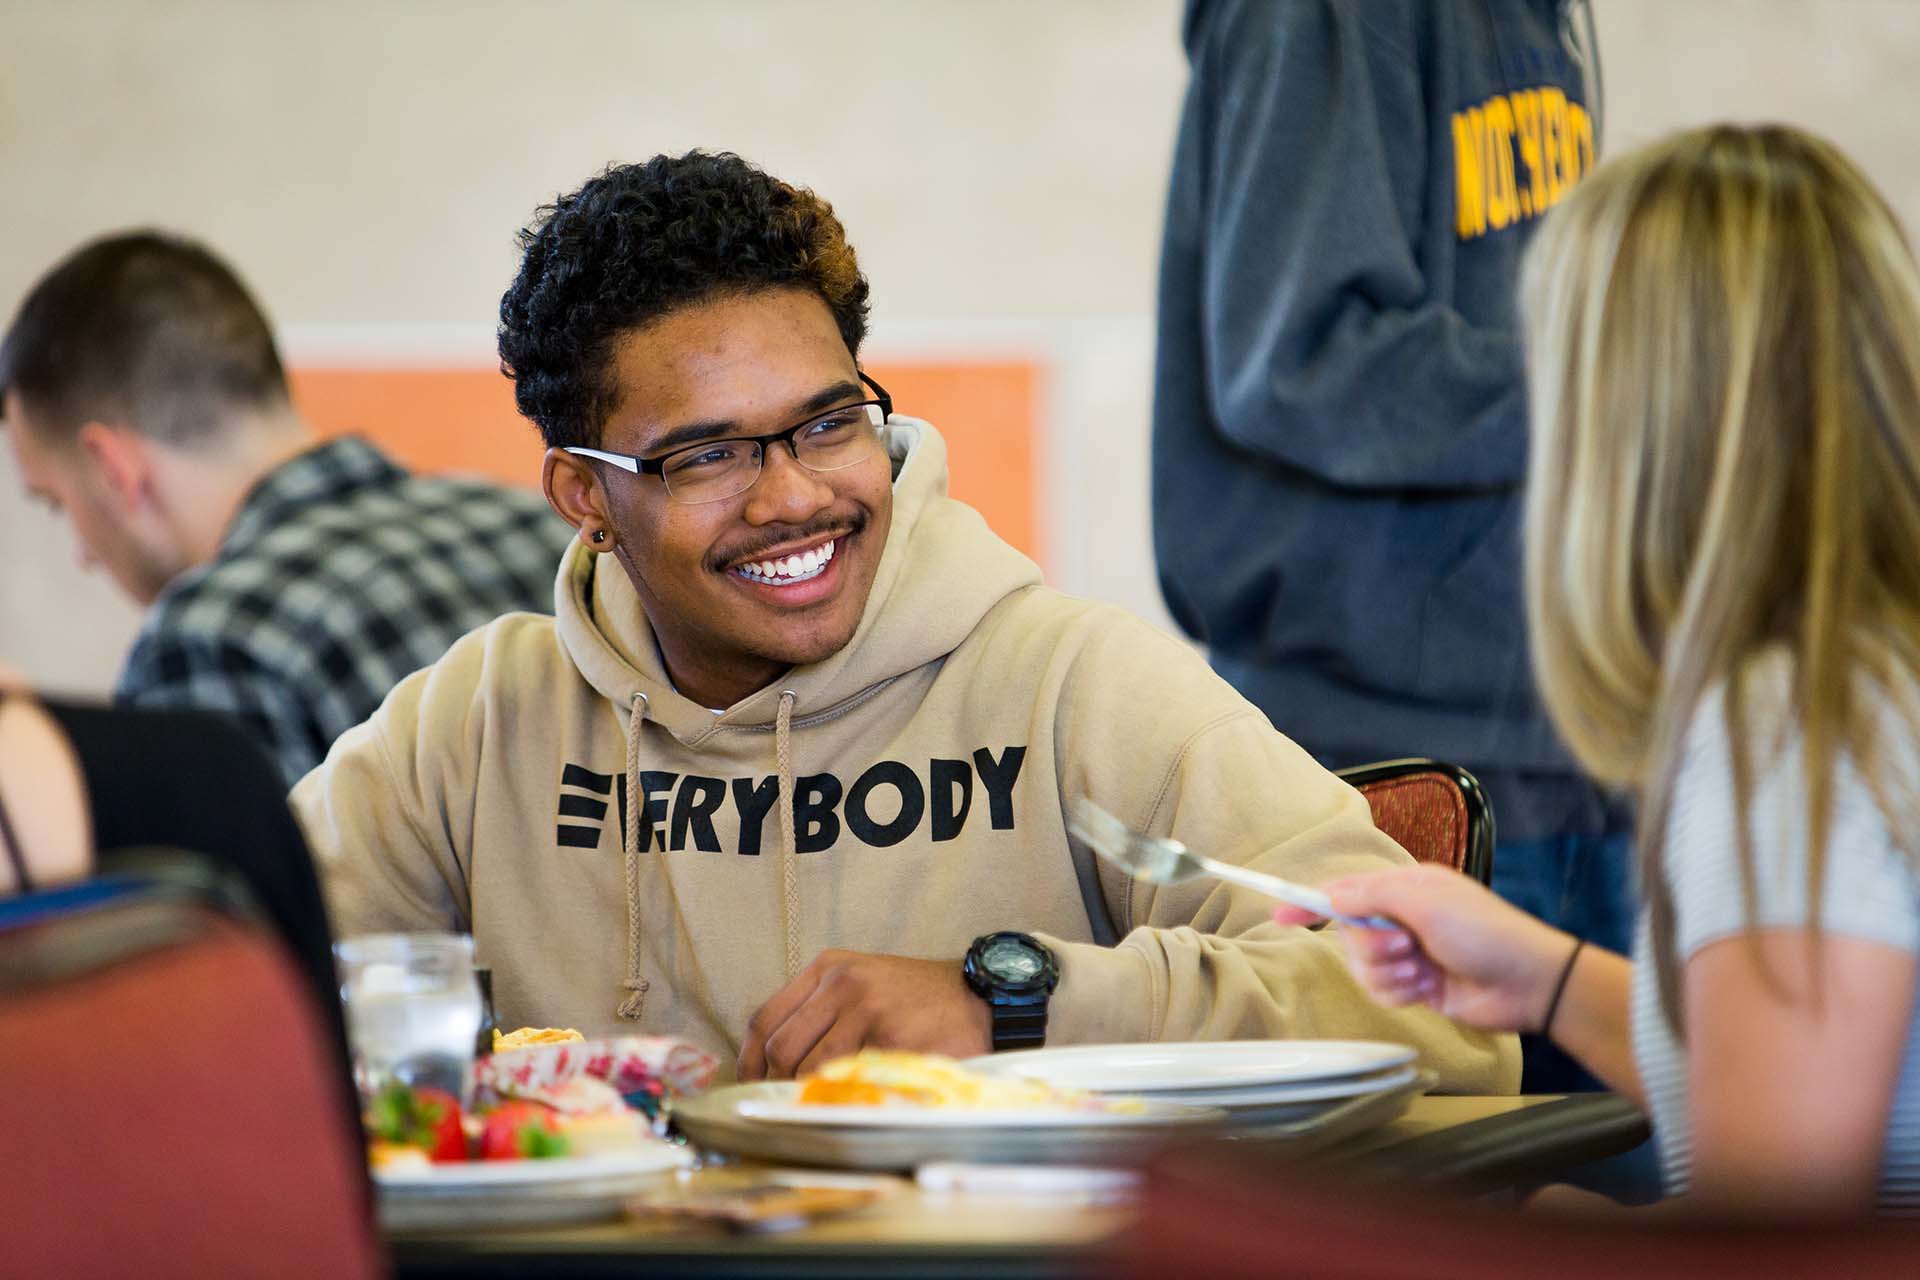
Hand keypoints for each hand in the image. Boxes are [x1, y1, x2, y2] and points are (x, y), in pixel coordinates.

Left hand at [737, 950, 991, 1080]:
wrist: (980, 996)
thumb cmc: (918, 998)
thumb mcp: (863, 983)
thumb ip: (821, 1009)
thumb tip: (773, 1060)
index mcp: (828, 968)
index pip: (764, 1017)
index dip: (749, 1059)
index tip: (750, 1084)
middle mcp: (842, 983)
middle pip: (780, 1047)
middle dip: (776, 1084)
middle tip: (785, 1103)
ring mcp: (866, 1009)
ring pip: (809, 1067)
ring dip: (808, 1094)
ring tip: (819, 1106)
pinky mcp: (890, 1037)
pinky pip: (848, 1078)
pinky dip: (841, 1097)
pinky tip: (850, 1103)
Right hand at [1272, 864, 1575, 1032]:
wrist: (1526, 982)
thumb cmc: (1482, 930)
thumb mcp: (1422, 901)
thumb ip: (1369, 896)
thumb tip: (1331, 896)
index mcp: (1404, 887)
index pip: (1345, 891)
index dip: (1311, 902)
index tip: (1280, 913)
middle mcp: (1403, 917)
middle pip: (1350, 933)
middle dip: (1371, 946)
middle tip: (1405, 946)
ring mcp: (1409, 953)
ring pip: (1363, 966)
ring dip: (1388, 971)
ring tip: (1422, 969)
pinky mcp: (1416, 985)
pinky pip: (1381, 990)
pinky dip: (1399, 991)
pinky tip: (1427, 987)